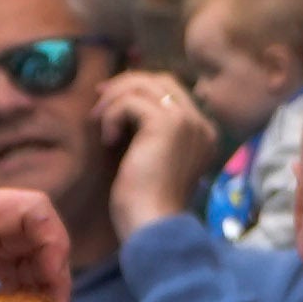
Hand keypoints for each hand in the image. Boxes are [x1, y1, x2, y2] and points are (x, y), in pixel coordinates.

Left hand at [97, 69, 222, 235]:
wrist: (153, 221)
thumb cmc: (147, 200)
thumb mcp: (152, 158)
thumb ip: (151, 132)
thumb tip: (125, 104)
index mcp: (203, 133)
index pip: (172, 92)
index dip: (138, 89)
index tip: (109, 100)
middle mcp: (201, 123)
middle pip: (161, 80)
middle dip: (125, 85)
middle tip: (99, 99)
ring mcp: (187, 121)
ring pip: (143, 86)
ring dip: (113, 100)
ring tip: (99, 124)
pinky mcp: (168, 124)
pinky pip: (129, 102)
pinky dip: (110, 116)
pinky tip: (107, 140)